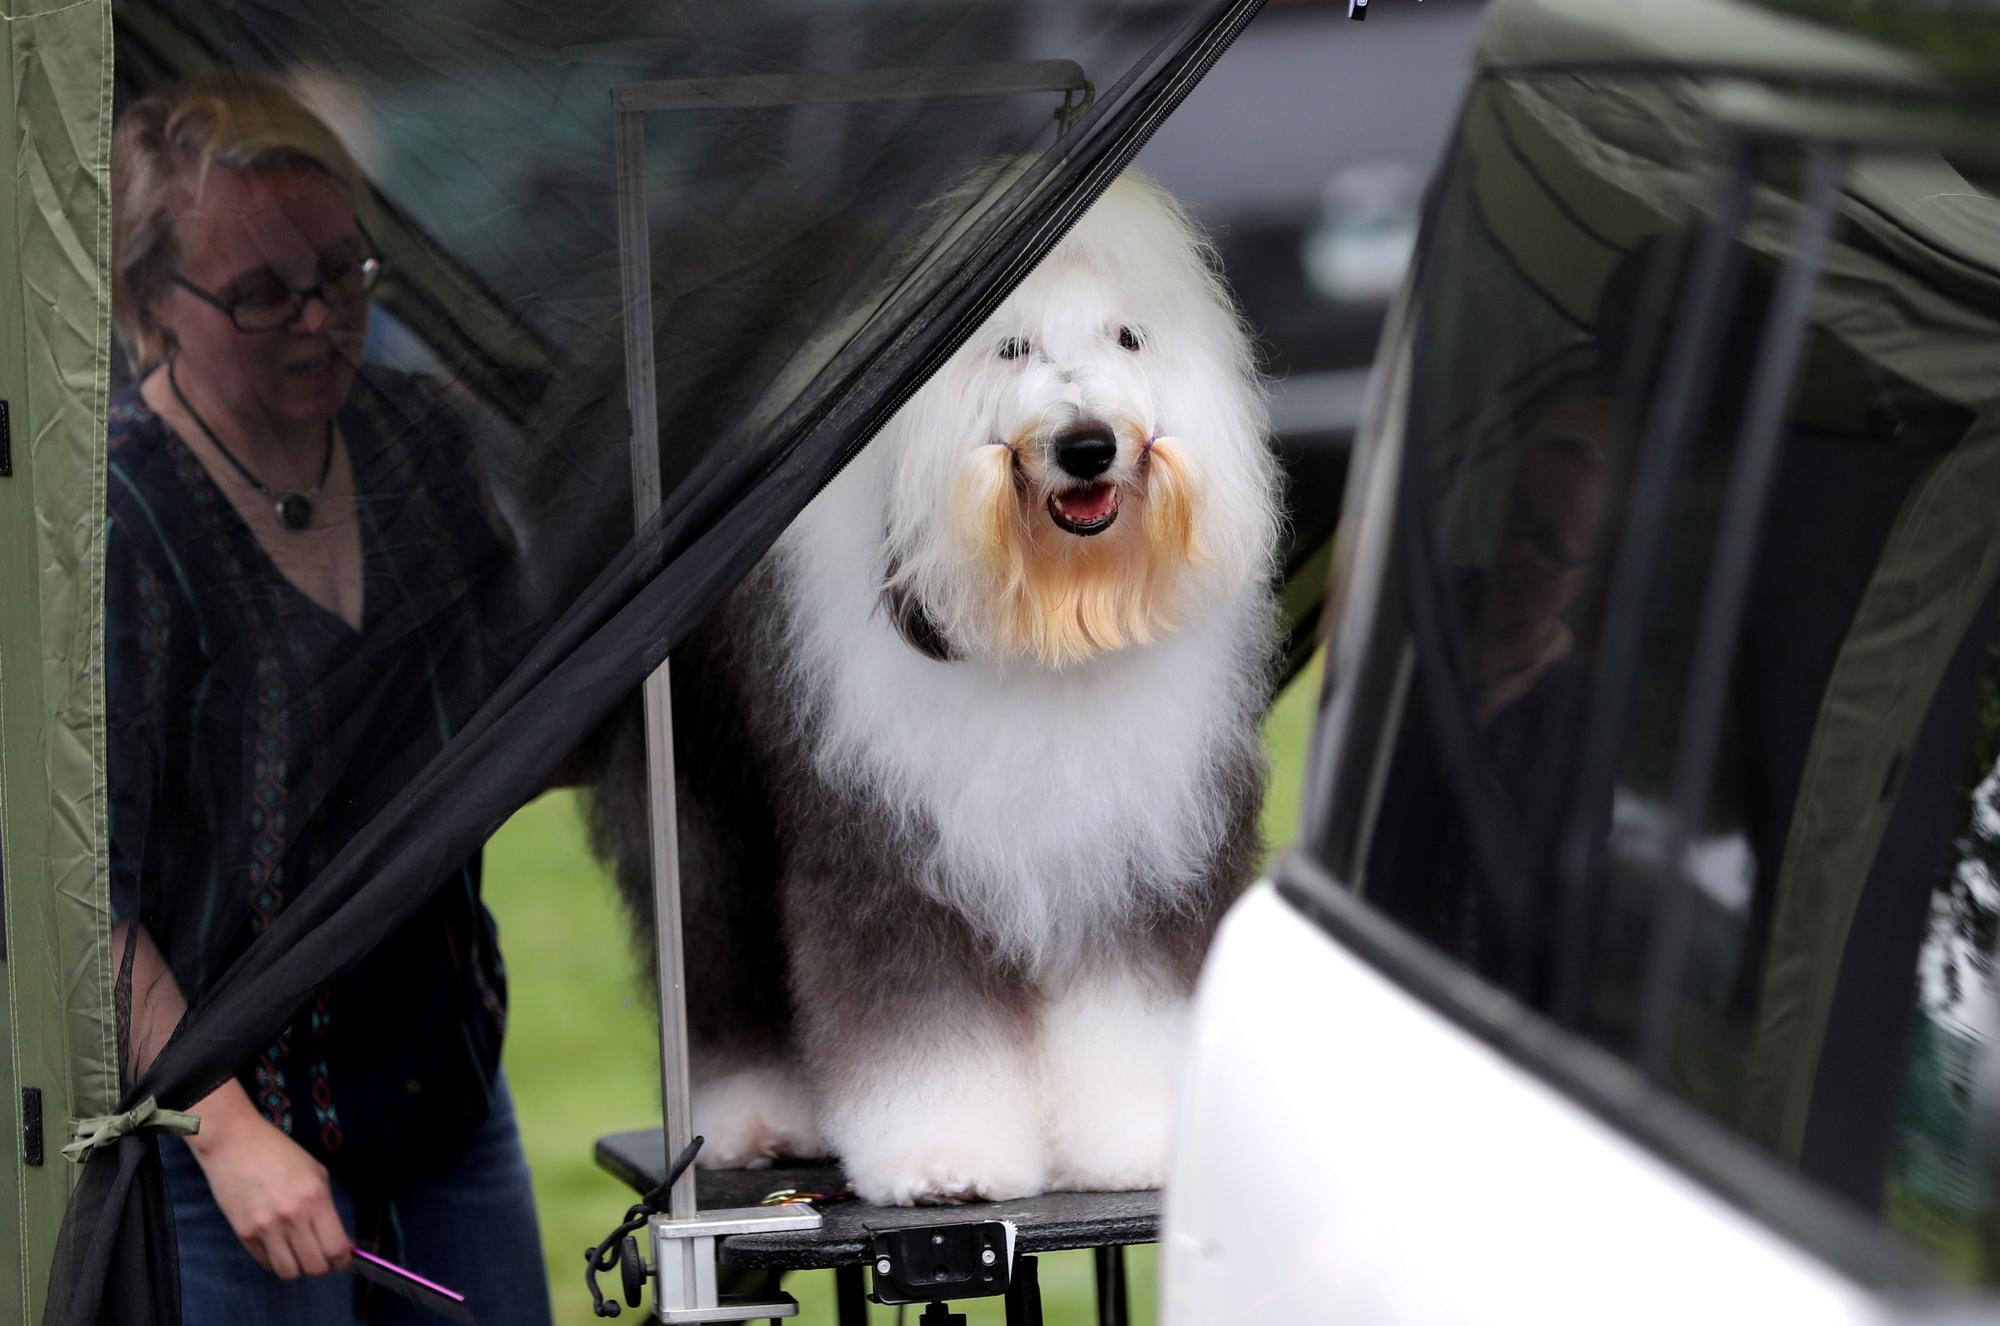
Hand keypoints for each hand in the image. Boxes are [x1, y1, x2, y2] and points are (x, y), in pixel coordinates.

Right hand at [185, 1080, 352, 1278]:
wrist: (235, 1145)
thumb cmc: (280, 1153)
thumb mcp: (315, 1172)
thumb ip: (327, 1206)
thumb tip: (338, 1238)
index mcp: (316, 1198)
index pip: (336, 1248)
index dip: (343, 1261)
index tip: (344, 1259)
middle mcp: (292, 1217)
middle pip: (315, 1267)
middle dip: (323, 1266)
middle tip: (322, 1257)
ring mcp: (266, 1228)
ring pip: (289, 1272)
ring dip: (298, 1268)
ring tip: (300, 1254)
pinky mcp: (244, 1234)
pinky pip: (266, 1263)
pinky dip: (277, 1261)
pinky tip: (280, 1248)